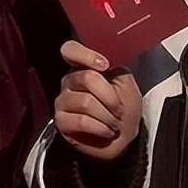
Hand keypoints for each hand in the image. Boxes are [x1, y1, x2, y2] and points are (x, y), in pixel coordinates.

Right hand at [54, 40, 142, 160]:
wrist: (124, 137)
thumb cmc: (126, 107)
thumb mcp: (126, 82)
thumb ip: (114, 67)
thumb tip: (106, 58)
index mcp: (84, 67)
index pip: (71, 50)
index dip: (86, 55)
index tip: (105, 65)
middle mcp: (70, 81)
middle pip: (86, 78)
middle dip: (110, 96)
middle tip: (120, 109)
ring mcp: (63, 101)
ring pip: (85, 102)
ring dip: (107, 115)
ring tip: (114, 122)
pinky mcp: (61, 122)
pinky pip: (81, 121)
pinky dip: (100, 127)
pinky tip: (107, 131)